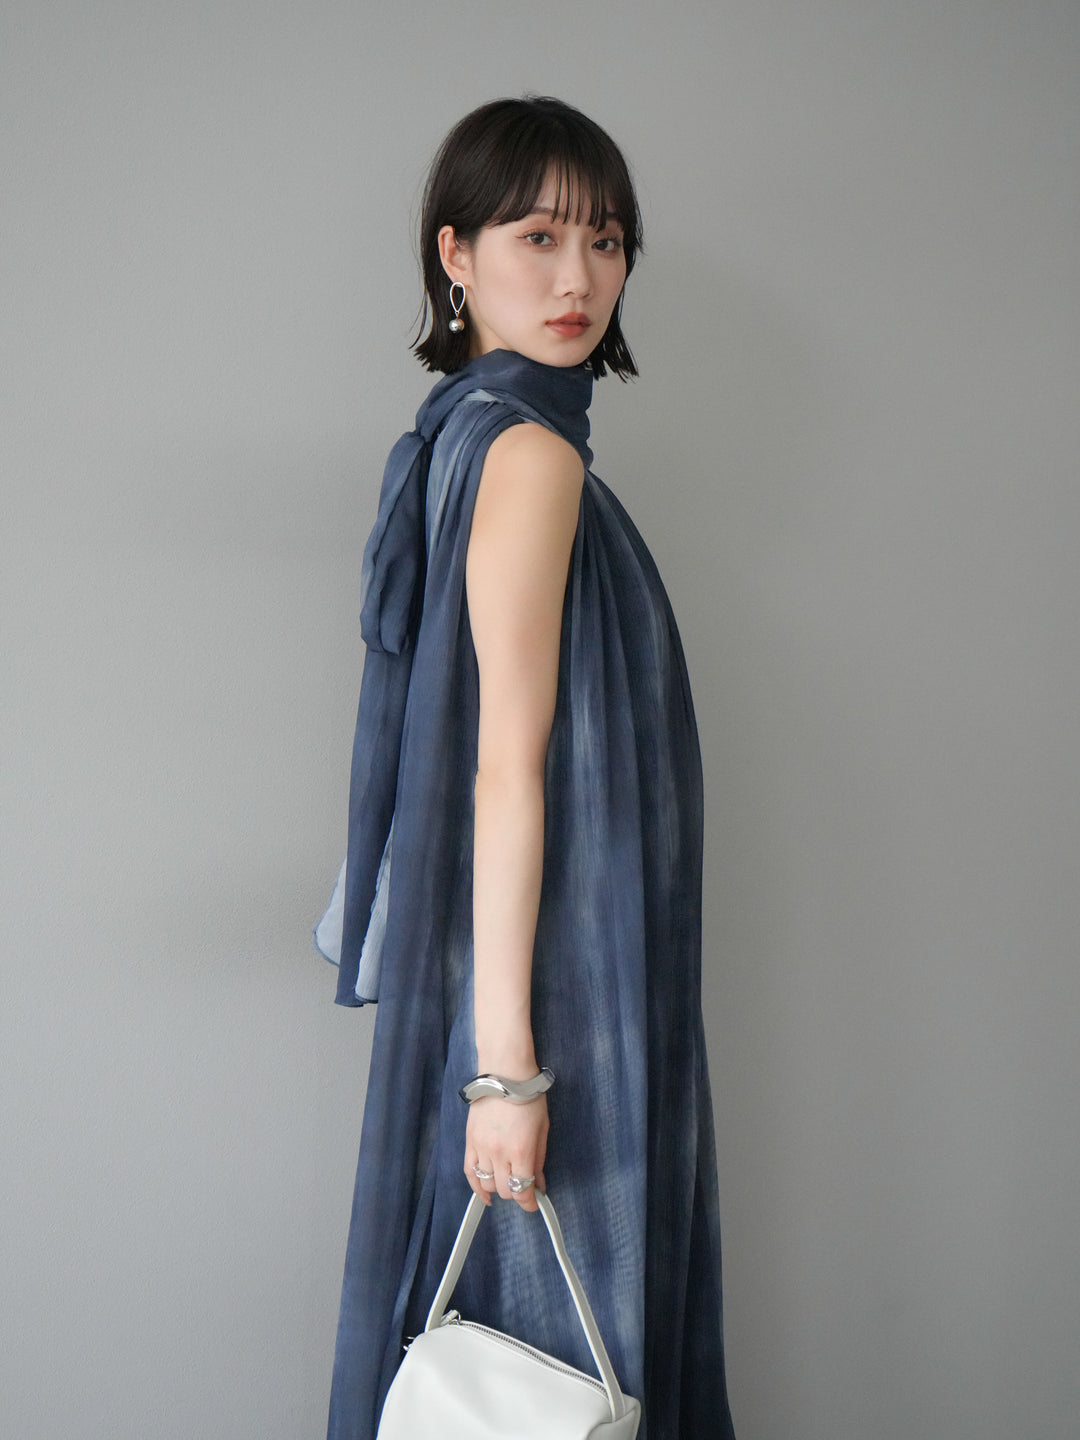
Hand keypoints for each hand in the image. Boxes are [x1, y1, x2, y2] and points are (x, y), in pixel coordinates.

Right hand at [464, 1093, 547, 1211]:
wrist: (505, 1074)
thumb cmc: (529, 1098)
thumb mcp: (542, 1129)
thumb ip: (539, 1160)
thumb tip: (539, 1184)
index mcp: (522, 1151)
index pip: (523, 1190)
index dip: (529, 1202)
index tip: (534, 1203)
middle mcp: (500, 1154)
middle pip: (506, 1190)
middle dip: (517, 1193)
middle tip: (523, 1186)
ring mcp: (482, 1148)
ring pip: (487, 1184)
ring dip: (499, 1188)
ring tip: (507, 1182)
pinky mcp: (470, 1141)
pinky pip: (469, 1171)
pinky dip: (476, 1186)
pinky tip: (484, 1194)